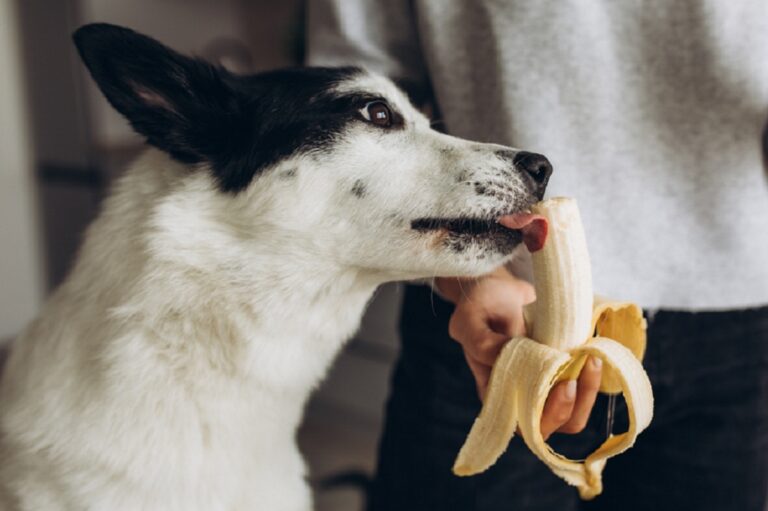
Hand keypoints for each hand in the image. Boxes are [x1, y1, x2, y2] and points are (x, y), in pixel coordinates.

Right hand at [436, 268, 602, 439]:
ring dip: (588, 390)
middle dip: (573, 405)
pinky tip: (592, 349)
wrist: (498, 288)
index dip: (546, 415)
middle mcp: (521, 394)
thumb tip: (510, 357)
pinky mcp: (562, 369)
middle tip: (583, 367)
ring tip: (592, 359)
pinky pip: (583, 386)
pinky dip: (592, 374)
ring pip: (572, 411)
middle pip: (552, 425)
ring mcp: (544, 384)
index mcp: (495, 391)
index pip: (522, 425)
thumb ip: (481, 342)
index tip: (563, 384)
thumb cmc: (480, 305)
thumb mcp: (470, 319)